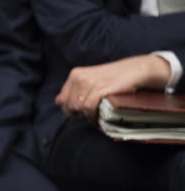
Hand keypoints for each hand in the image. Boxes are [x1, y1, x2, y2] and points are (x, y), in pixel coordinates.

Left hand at [56, 55, 171, 121]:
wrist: (134, 70)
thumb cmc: (113, 77)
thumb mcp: (90, 79)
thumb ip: (74, 89)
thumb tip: (57, 101)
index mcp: (75, 74)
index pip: (62, 97)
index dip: (67, 109)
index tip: (74, 115)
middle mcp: (79, 77)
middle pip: (69, 104)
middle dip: (77, 114)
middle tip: (86, 118)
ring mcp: (89, 83)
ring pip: (78, 107)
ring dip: (85, 116)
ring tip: (93, 118)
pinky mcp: (99, 89)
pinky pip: (88, 108)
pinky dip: (92, 117)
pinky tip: (96, 120)